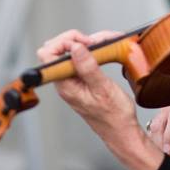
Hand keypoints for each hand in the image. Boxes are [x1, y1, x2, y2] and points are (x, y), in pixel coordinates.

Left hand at [36, 29, 163, 169]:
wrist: (121, 130)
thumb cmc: (113, 115)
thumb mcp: (103, 88)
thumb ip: (88, 67)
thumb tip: (75, 48)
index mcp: (65, 85)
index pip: (48, 55)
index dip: (64, 42)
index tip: (84, 43)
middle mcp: (65, 81)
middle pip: (56, 49)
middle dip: (75, 39)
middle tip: (93, 43)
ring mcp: (72, 80)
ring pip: (70, 51)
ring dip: (86, 43)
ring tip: (104, 43)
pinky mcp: (81, 79)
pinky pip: (81, 58)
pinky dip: (92, 50)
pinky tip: (104, 50)